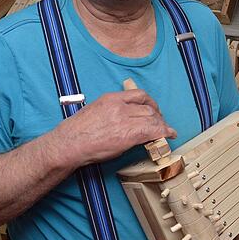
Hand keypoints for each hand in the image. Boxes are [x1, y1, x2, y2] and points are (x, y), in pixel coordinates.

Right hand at [51, 89, 175, 164]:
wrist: (69, 144)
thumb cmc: (77, 132)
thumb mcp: (95, 111)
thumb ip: (113, 111)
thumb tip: (127, 119)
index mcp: (111, 98)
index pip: (138, 95)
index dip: (150, 103)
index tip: (153, 110)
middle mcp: (120, 106)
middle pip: (148, 108)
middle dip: (158, 116)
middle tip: (161, 124)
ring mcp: (125, 120)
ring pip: (152, 119)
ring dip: (162, 125)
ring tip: (166, 131)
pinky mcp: (128, 135)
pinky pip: (153, 131)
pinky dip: (164, 132)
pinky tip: (169, 135)